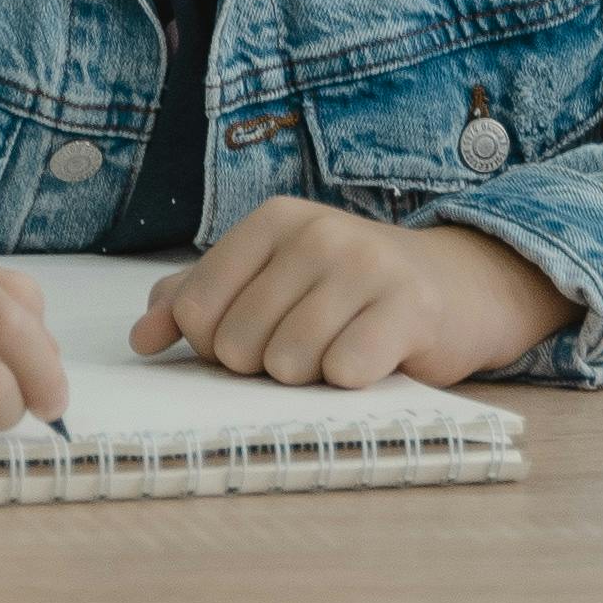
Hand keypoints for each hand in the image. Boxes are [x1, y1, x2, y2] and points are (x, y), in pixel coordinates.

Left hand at [135, 202, 575, 389]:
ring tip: (341, 349)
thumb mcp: (274, 281)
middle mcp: (317, 232)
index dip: (216, 346)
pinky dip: (352, 382)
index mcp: (274, 220)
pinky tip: (374, 360)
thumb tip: (141, 338)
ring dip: (310, 377)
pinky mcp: (409, 308)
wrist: (461, 288)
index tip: (259, 334)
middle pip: (237, 344)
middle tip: (311, 344)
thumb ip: (199, 300)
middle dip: (265, 365)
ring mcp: (365, 266)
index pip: (195, 310)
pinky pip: (344, 371)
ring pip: (287, 363)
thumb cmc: (352, 293)